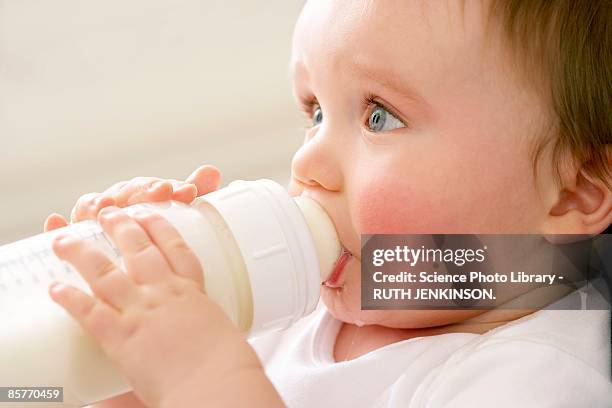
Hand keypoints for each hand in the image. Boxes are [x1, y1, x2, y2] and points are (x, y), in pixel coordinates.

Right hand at [43, 164, 220, 231]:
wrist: (137, 263)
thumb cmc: (159, 234)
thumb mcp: (178, 216)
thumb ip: (191, 195)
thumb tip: (212, 170)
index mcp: (143, 196)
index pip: (152, 187)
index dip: (167, 188)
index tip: (187, 191)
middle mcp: (119, 202)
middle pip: (126, 193)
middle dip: (142, 193)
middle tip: (160, 193)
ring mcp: (97, 218)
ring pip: (96, 205)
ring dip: (100, 204)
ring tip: (106, 207)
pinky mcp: (77, 235)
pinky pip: (66, 230)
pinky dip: (58, 225)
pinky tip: (54, 221)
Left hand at [48, 206, 267, 406]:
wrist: (215, 384)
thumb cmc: (227, 365)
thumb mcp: (221, 332)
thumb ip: (205, 326)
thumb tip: (207, 334)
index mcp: (191, 292)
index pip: (174, 248)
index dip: (159, 227)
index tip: (147, 214)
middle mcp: (163, 293)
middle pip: (138, 249)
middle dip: (120, 226)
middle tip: (107, 213)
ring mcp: (140, 311)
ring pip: (105, 273)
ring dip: (81, 253)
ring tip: (64, 241)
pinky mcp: (121, 337)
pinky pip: (88, 312)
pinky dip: (70, 299)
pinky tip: (56, 288)